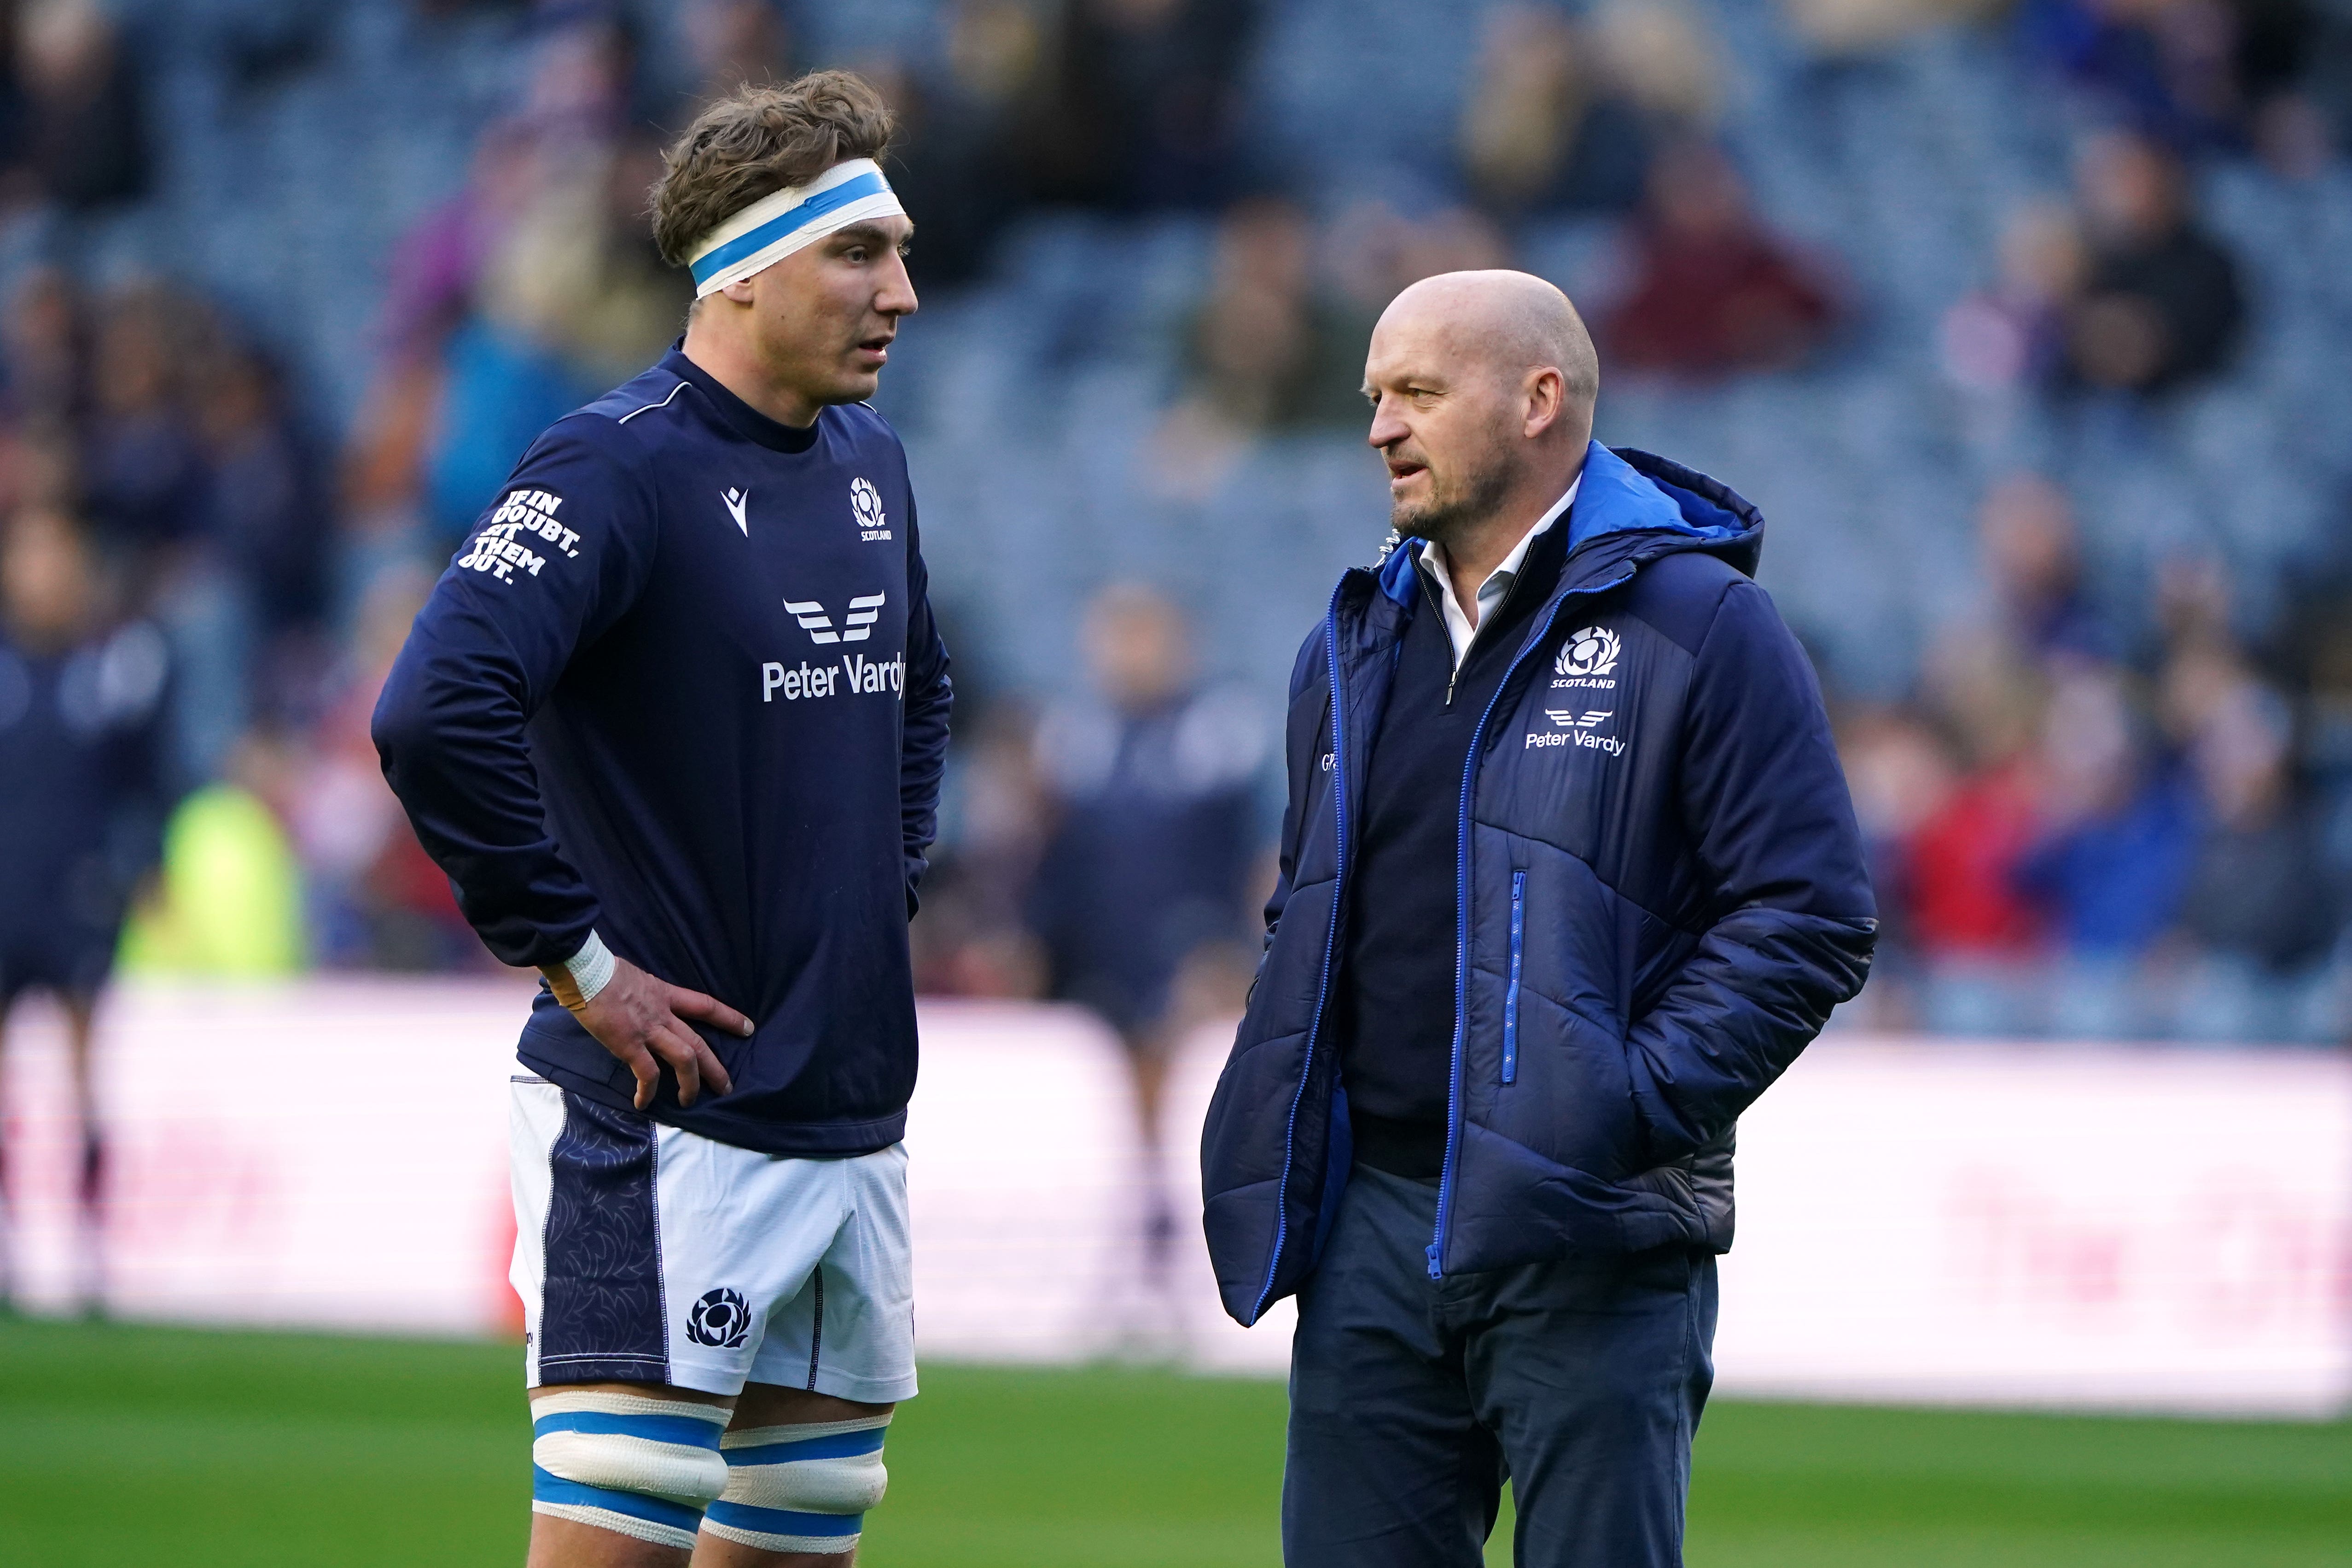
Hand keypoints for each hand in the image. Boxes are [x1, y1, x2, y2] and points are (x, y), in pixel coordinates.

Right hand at [548, 954, 750, 1109]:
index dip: (729, 1018)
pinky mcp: (629, 1044)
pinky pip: (646, 1073)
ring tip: (691, 1101)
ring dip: (691, 1083)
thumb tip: (640, 1001)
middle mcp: (662, 1013)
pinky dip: (648, 1091)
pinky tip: (643, 1103)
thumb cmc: (601, 970)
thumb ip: (644, 993)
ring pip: (684, 1059)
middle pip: (699, 1042)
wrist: (585, 970)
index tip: (748, 1028)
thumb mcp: (634, 977)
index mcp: (665, 994)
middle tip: (727, 1087)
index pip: (705, 1005)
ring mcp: (648, 1030)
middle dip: (716, 1067)